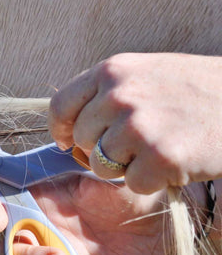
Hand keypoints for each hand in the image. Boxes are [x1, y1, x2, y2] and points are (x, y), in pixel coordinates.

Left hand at [49, 53, 221, 193]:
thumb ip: (106, 93)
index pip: (60, 106)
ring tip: (155, 149)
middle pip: (82, 140)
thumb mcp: (145, 74)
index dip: (60, 129)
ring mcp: (138, 125)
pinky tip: (173, 161)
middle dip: (101, 149)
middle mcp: (119, 95)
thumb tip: (72, 125)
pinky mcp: (160, 156)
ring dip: (125, 166)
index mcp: (112, 71)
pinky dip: (151, 180)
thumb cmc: (194, 89)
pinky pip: (132, 183)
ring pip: (101, 165)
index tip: (66, 141)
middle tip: (135, 144)